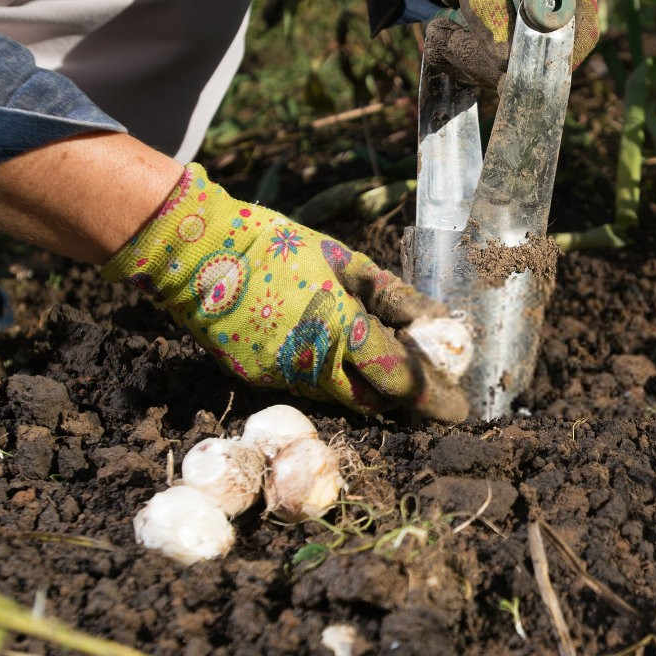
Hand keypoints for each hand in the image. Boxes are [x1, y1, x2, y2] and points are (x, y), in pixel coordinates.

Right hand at [104, 165, 467, 421]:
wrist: (196, 253)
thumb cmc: (278, 246)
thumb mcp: (346, 262)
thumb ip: (396, 299)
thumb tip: (439, 323)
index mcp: (339, 330)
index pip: (400, 380)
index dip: (433, 397)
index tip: (460, 409)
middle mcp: (311, 365)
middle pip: (372, 400)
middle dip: (399, 398)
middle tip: (422, 384)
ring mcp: (279, 378)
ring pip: (337, 397)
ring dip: (362, 385)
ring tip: (375, 358)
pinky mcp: (255, 380)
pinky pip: (304, 386)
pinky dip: (325, 375)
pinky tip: (325, 347)